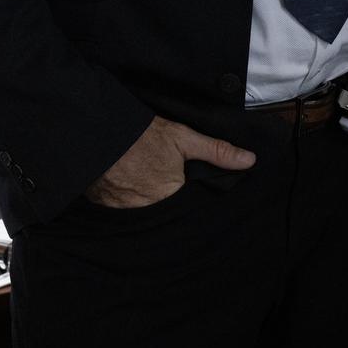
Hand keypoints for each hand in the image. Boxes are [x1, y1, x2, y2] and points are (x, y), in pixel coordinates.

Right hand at [83, 115, 254, 208]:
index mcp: (170, 195)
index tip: (191, 190)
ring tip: (148, 188)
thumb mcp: (183, 138)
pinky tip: (131, 191)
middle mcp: (147, 209)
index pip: (190, 208)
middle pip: (168, 214)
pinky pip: (124, 214)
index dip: (192, 201)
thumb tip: (249, 161)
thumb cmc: (142, 135)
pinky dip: (129, 205)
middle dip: (172, 206)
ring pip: (146, 216)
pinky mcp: (105, 209)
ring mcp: (124, 212)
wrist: (97, 131)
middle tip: (166, 185)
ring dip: (149, 207)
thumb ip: (217, 152)